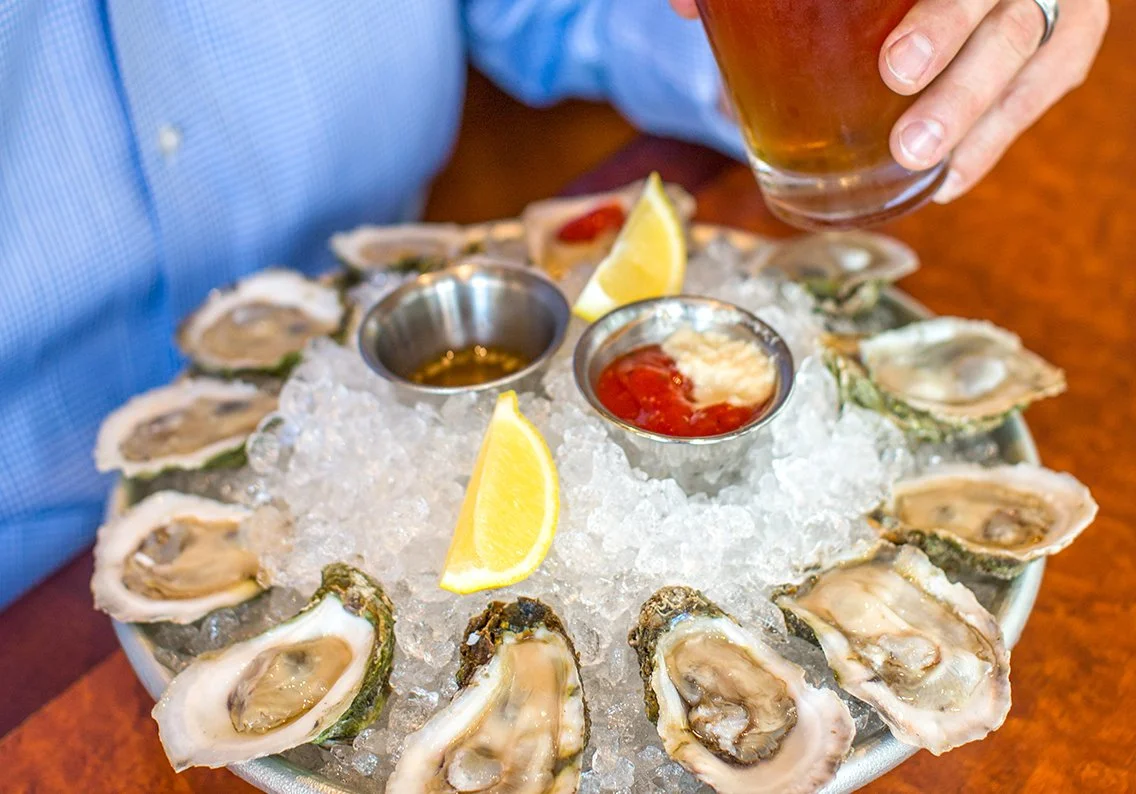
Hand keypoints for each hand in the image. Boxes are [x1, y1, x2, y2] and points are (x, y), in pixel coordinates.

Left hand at [670, 0, 1108, 203]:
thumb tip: (684, 5)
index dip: (943, 24)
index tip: (892, 69)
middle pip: (1007, 18)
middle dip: (963, 84)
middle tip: (909, 142)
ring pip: (1036, 55)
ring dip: (981, 122)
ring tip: (925, 169)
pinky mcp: (1060, 38)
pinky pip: (1045, 86)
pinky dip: (996, 139)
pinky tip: (948, 181)